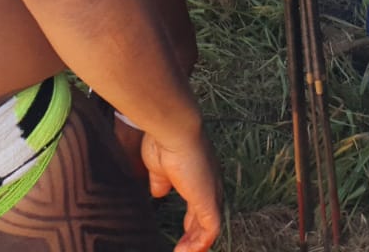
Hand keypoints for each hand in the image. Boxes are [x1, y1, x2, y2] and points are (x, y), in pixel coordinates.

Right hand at [142, 128, 221, 251]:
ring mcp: (211, 192)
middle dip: (194, 235)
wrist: (173, 130)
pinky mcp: (208, 201)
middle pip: (205, 217)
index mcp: (198, 175)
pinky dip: (199, 244)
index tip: (182, 234)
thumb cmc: (164, 141)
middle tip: (182, 249)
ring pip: (208, 226)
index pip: (199, 204)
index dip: (191, 222)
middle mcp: (209, 184)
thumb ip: (160, 182)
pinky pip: (210, 230)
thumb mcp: (158, 168)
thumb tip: (158, 194)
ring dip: (195, 243)